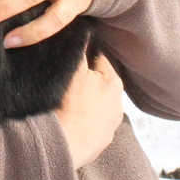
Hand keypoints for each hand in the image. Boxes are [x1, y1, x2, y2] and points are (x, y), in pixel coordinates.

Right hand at [55, 52, 123, 169]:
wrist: (61, 144)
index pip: (100, 58)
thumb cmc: (68, 103)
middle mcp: (118, 107)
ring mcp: (109, 129)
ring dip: (83, 103)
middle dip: (85, 80)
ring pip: (95, 107)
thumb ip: (80, 50)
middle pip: (98, 84)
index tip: (69, 54)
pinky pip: (89, 126)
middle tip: (63, 78)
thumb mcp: (74, 69)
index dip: (84, 53)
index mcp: (114, 84)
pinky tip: (66, 120)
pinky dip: (80, 122)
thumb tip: (83, 34)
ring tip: (63, 102)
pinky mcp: (98, 145)